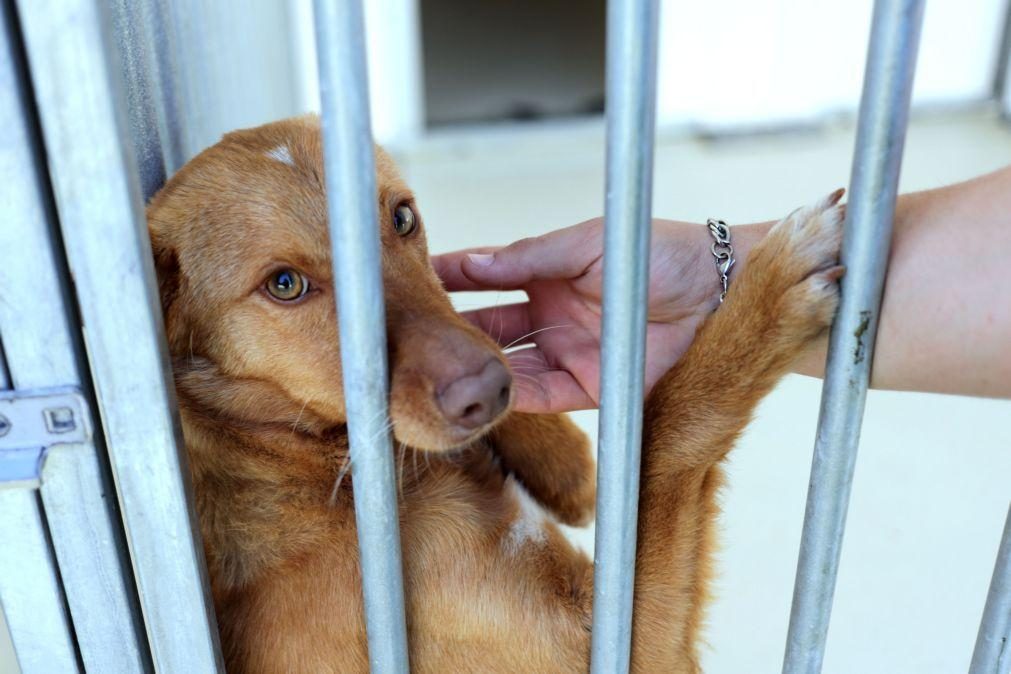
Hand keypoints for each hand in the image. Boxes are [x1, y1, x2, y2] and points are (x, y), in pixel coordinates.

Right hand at [432, 218, 763, 412]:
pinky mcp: (589, 388)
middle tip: (414, 334)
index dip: (453, 279)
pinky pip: (541, 394)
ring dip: (477, 368)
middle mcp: (551, 317)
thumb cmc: (657, 252)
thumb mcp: (584, 245)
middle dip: (455, 332)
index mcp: (548, 276)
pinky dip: (512, 394)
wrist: (717, 290)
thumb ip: (528, 256)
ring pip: (509, 366)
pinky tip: (485, 390)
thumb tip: (472, 261)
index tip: (415, 280)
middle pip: (490, 327)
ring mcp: (568, 353)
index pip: (487, 279)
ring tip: (439, 367)